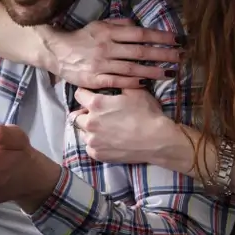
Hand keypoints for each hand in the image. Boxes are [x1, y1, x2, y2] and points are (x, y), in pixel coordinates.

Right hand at [35, 19, 181, 89]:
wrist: (56, 52)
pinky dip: (133, 83)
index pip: (140, 34)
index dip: (160, 37)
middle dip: (163, 54)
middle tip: (181, 56)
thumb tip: (137, 25)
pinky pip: (117, 82)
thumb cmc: (80, 38)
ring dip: (153, 71)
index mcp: (109, 32)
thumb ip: (118, 24)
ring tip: (170, 72)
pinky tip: (146, 84)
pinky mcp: (94, 79)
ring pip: (132, 68)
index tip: (176, 40)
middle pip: (140, 51)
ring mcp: (101, 64)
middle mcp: (107, 47)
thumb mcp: (98, 25)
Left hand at [72, 87, 189, 167]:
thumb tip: (113, 80)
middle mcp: (90, 122)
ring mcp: (92, 140)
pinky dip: (96, 143)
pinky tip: (107, 141)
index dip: (85, 93)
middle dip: (85, 113)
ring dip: (89, 129)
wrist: (158, 141)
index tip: (91, 96)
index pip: (79, 94)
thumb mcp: (135, 91)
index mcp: (96, 104)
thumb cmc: (147, 114)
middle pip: (77, 115)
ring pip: (82, 132)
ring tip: (104, 128)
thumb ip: (118, 85)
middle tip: (99, 114)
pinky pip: (89, 147)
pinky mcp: (97, 154)